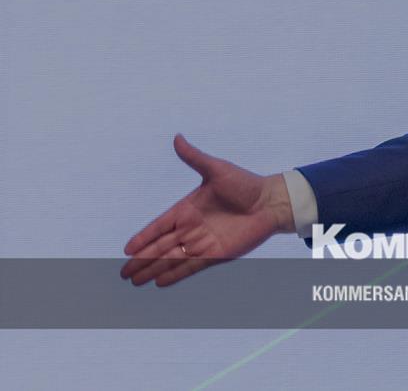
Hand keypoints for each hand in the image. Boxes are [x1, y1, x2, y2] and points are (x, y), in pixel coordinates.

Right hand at [120, 134, 294, 286]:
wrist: (272, 202)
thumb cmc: (246, 184)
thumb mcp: (218, 169)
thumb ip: (195, 157)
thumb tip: (177, 137)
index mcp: (188, 208)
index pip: (159, 226)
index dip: (143, 238)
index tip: (127, 249)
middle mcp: (192, 228)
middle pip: (161, 247)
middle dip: (142, 260)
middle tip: (123, 273)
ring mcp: (203, 243)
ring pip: (172, 259)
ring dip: (153, 269)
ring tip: (134, 280)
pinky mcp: (217, 254)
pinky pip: (191, 267)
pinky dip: (175, 275)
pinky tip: (159, 282)